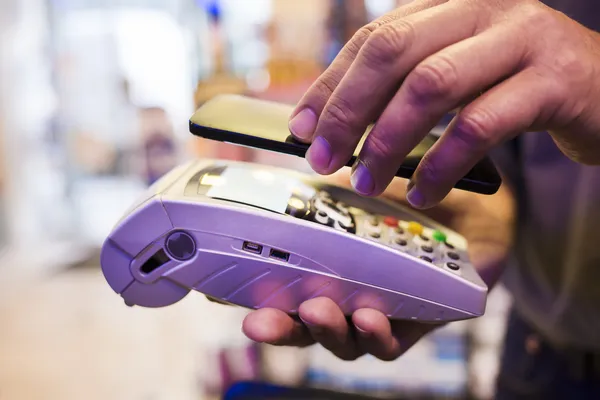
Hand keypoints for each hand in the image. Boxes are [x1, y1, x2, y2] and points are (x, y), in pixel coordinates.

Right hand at [242, 172, 514, 360]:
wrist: (469, 198)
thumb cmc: (408, 194)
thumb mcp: (360, 182)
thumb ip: (327, 169)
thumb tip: (294, 134)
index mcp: (324, 265)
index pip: (281, 290)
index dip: (255, 297)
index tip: (227, 296)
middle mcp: (346, 293)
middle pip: (304, 324)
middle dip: (280, 327)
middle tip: (259, 322)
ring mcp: (379, 310)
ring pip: (344, 339)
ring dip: (326, 330)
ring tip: (316, 310)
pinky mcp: (417, 321)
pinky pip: (393, 342)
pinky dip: (377, 335)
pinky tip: (368, 317)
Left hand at [287, 0, 599, 208]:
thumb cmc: (519, 90)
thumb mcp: (457, 79)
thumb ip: (403, 91)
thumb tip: (332, 125)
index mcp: (450, 5)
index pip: (373, 39)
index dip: (331, 85)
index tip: (301, 128)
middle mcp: (483, 8)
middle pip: (393, 52)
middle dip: (349, 111)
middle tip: (324, 158)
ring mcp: (522, 38)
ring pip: (431, 85)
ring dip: (387, 142)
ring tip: (366, 181)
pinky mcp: (554, 79)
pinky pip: (479, 125)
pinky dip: (441, 165)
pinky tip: (423, 191)